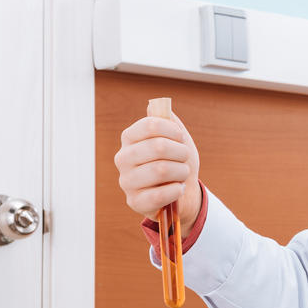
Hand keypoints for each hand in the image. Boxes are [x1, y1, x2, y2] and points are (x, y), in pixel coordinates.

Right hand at [114, 110, 202, 238]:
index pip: (150, 125)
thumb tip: (154, 105)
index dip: (173, 131)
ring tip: (182, 174)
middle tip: (184, 158)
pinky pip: (160, 194)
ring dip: (181, 172)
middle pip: (158, 146)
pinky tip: (177, 189)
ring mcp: (126, 181)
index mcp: (130, 138)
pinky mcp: (134, 202)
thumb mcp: (177, 139)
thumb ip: (168, 121)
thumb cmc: (178, 162)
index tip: (181, 138)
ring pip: (161, 170)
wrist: (184, 192)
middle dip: (181, 153)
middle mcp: (123, 158)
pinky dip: (177, 190)